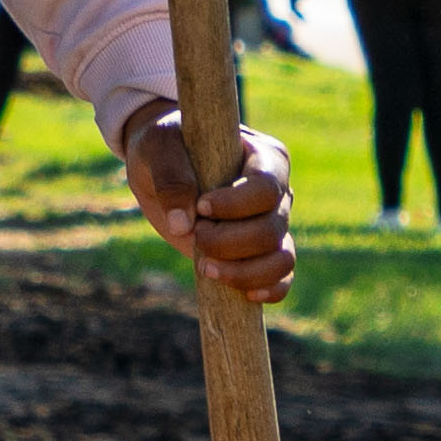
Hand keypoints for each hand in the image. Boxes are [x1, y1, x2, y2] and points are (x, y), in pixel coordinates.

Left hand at [116, 100, 298, 304]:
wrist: (163, 165)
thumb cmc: (166, 146)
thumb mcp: (159, 148)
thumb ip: (171, 178)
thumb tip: (182, 225)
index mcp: (265, 157)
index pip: (266, 188)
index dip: (236, 205)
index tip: (200, 207)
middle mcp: (277, 192)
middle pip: (272, 229)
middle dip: (229, 242)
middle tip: (194, 234)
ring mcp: (272, 223)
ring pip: (281, 258)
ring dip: (244, 272)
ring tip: (204, 267)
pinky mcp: (259, 251)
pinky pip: (282, 277)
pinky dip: (269, 290)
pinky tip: (244, 295)